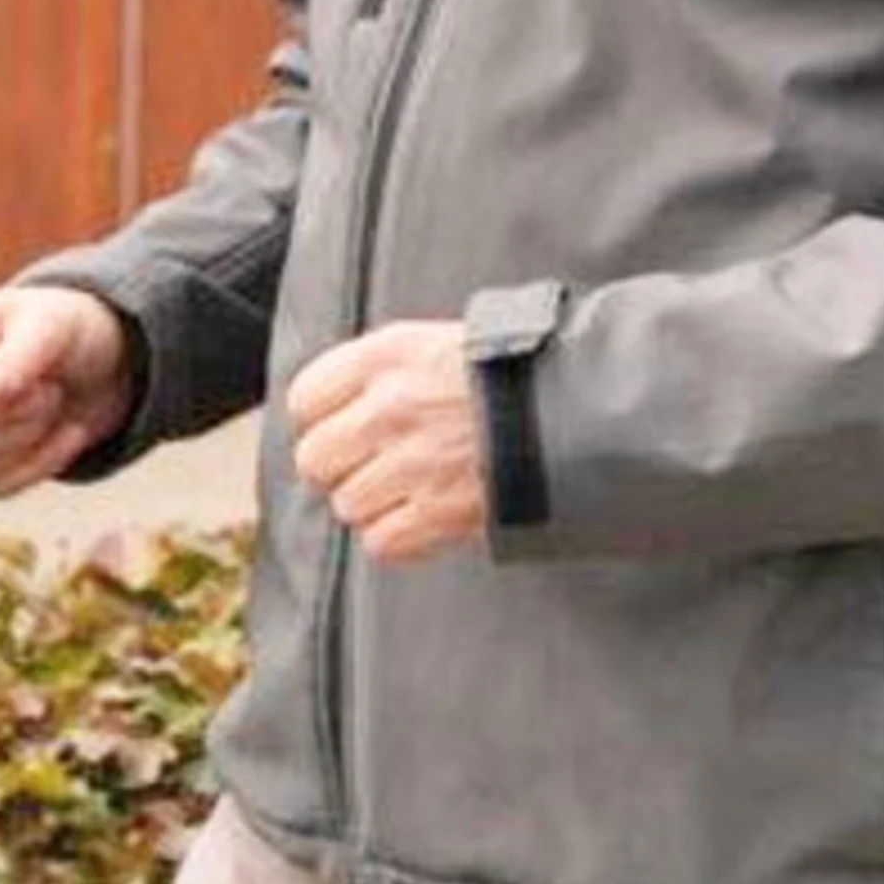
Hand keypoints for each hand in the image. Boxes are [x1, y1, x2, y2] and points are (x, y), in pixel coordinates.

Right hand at [0, 285, 134, 497]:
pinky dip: (43, 463)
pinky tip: (69, 432)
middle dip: (17, 423)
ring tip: (55, 402)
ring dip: (30, 442)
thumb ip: (20, 354)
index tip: (30, 384)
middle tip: (51, 391)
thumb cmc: (67, 328)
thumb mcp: (53, 324)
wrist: (100, 360)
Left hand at [288, 321, 490, 565]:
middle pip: (314, 459)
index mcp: (389, 355)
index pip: (306, 398)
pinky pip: (381, 542)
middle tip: (371, 465)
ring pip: (347, 505)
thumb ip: (385, 369)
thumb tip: (338, 406)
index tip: (340, 427)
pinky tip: (423, 517)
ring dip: (374, 504)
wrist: (578, 408)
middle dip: (339, 468)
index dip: (321, 418)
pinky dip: (398, 538)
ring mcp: (413, 463)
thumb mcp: (442, 342)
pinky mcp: (438, 512)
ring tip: (411, 490)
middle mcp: (391, 407)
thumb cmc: (514, 373)